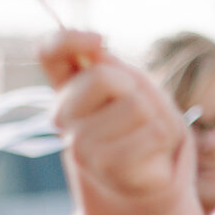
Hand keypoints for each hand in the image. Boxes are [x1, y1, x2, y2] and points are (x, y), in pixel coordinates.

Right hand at [40, 30, 185, 201]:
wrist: (153, 175)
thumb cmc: (142, 123)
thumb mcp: (132, 85)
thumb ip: (109, 65)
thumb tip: (94, 48)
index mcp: (67, 89)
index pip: (50, 52)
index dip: (69, 39)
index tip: (99, 40)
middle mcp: (63, 116)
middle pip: (101, 77)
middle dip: (133, 87)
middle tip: (139, 110)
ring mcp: (80, 145)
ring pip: (135, 106)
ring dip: (154, 116)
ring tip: (147, 134)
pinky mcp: (106, 166)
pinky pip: (153, 132)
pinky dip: (165, 137)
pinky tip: (153, 152)